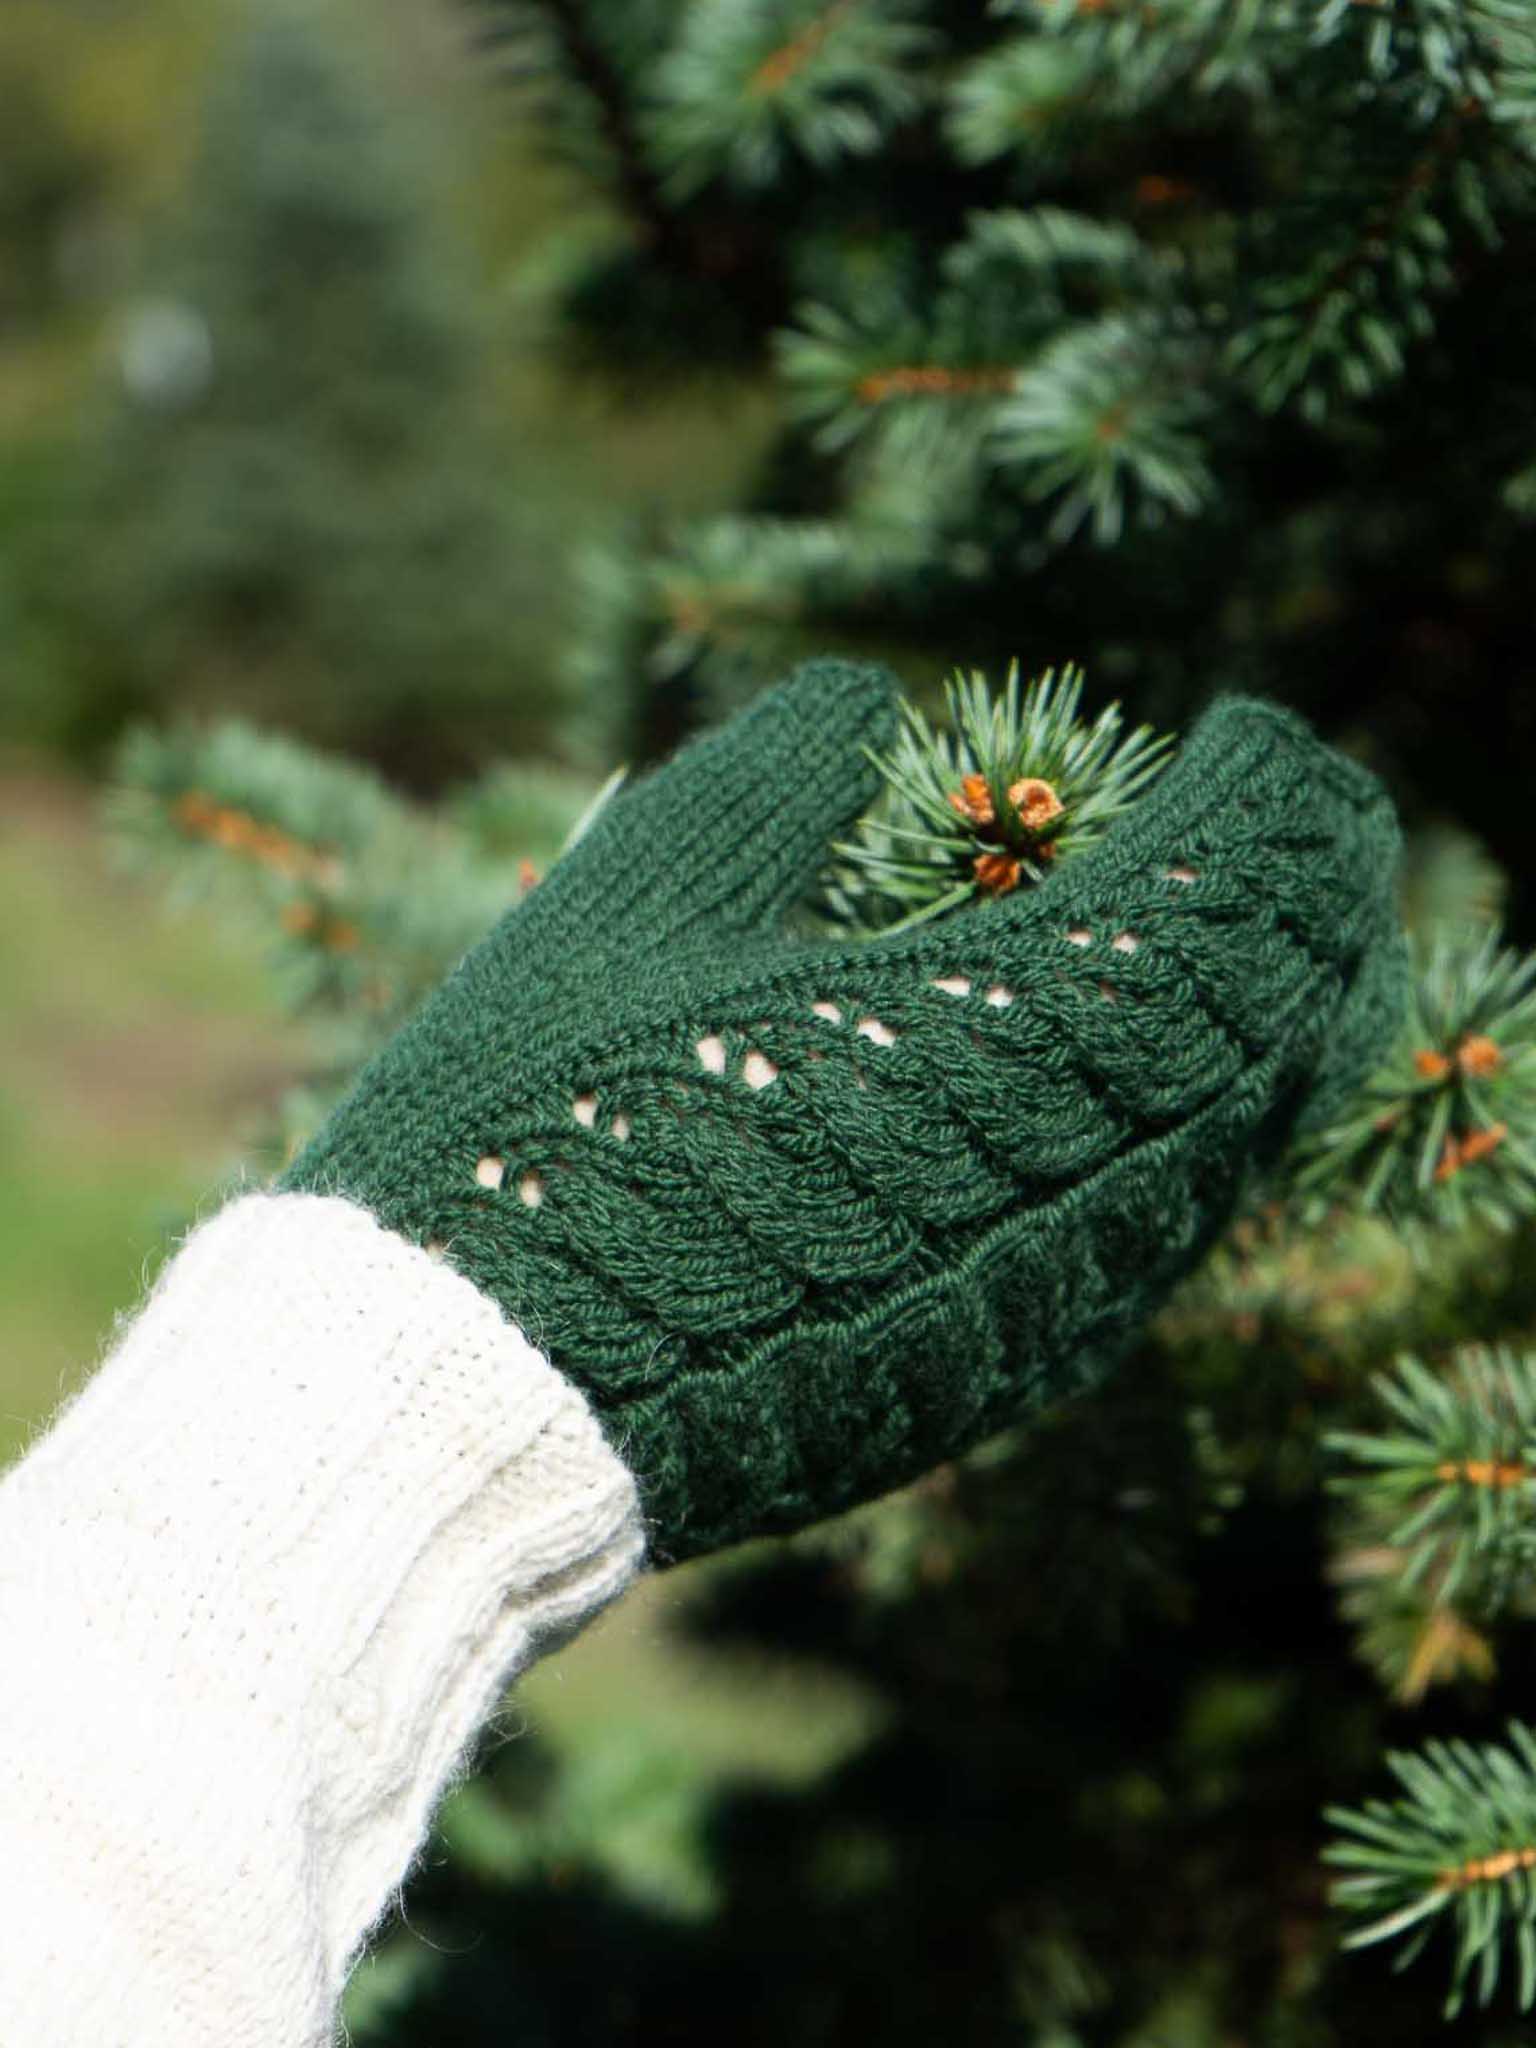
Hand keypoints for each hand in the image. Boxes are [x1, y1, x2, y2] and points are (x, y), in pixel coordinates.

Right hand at [284, 661, 1404, 1560]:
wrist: (464, 1404)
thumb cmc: (533, 1131)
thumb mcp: (633, 904)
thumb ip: (775, 780)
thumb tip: (871, 708)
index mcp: (992, 1045)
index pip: (1224, 901)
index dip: (1264, 800)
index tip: (1244, 728)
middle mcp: (1060, 1192)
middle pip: (1270, 1029)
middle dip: (1299, 902)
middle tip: (1287, 818)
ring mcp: (1039, 1309)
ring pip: (1226, 1151)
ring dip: (1257, 1026)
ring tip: (1237, 936)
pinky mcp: (991, 1382)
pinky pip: (1152, 1243)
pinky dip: (1182, 1139)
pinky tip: (1139, 1096)